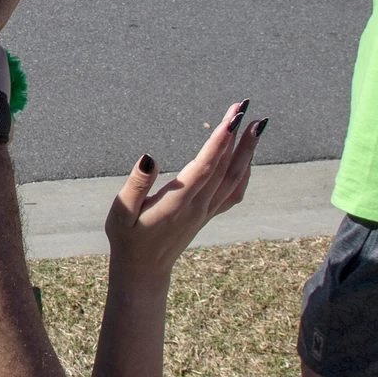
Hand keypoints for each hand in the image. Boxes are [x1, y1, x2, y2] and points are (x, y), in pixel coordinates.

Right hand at [105, 100, 263, 285]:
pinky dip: (245, 173)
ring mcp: (206, 211)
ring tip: (256, 124)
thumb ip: (135, 186)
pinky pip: (234, 192)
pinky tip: (248, 158)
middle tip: (243, 106)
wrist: (144, 270)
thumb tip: (149, 157)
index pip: (205, 167)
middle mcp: (198, 206)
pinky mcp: (207, 215)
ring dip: (247, 150)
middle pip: (224, 167)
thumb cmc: (127, 239)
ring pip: (233, 178)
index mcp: (178, 203)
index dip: (219, 142)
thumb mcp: (121, 213)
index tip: (232, 118)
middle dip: (235, 135)